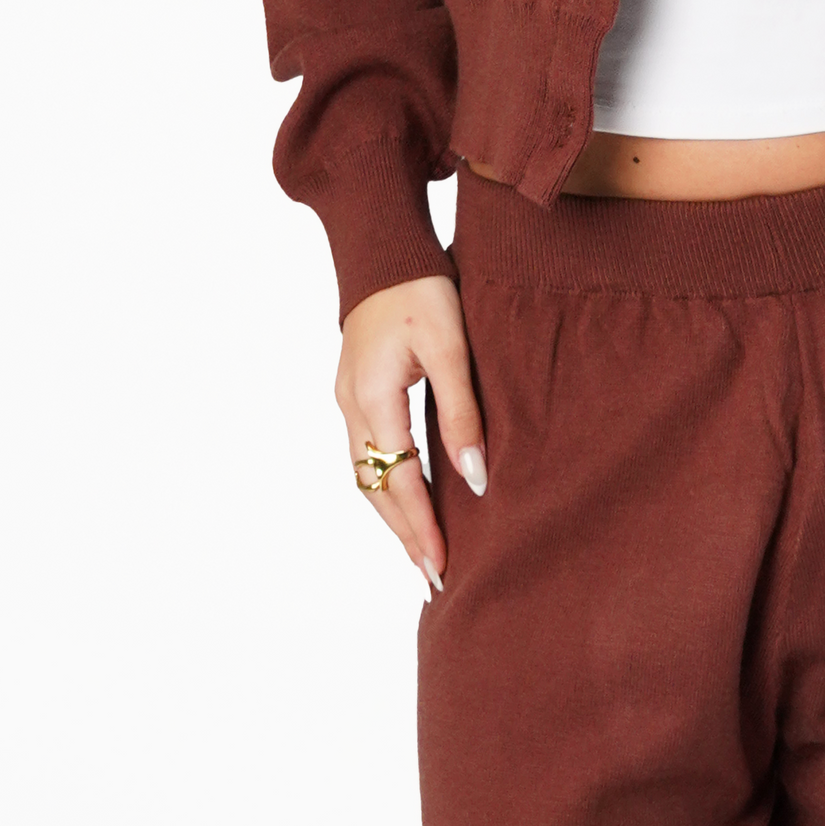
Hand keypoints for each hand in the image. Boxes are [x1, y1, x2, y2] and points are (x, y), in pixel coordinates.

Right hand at [335, 273, 486, 594]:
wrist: (385, 248)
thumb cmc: (422, 288)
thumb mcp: (450, 347)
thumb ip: (461, 412)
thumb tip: (475, 478)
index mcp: (373, 398)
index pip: (400, 480)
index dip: (421, 528)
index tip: (441, 567)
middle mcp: (352, 406)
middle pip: (375, 488)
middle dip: (404, 534)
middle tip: (433, 577)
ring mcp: (348, 399)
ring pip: (366, 475)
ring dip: (392, 514)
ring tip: (422, 551)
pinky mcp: (355, 391)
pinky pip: (366, 453)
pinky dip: (386, 484)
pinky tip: (407, 498)